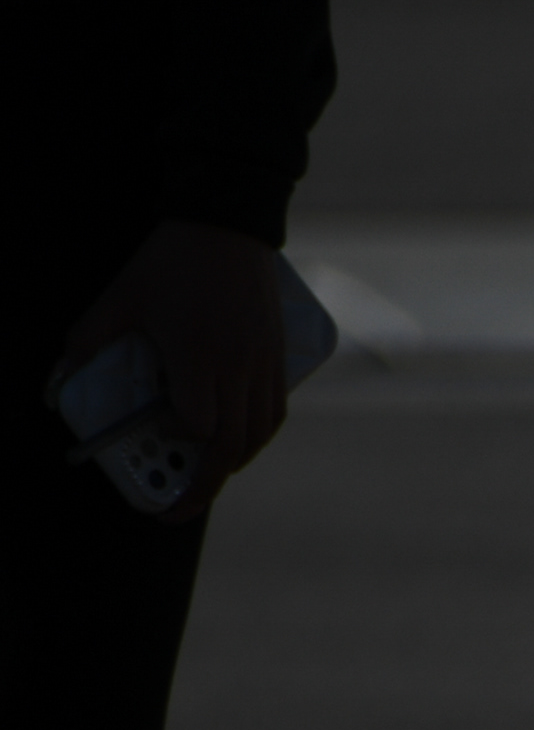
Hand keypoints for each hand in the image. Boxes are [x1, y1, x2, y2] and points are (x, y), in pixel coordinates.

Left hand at [54, 222, 292, 519]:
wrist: (228, 224)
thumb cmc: (171, 260)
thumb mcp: (119, 297)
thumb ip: (88, 340)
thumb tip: (58, 382)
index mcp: (199, 355)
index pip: (196, 423)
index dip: (178, 439)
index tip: (160, 435)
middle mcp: (238, 367)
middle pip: (231, 445)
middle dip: (206, 483)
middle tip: (181, 505)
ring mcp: (264, 365)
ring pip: (258, 435)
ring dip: (235, 463)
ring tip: (210, 476)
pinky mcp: (280, 358)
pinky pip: (274, 413)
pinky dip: (256, 437)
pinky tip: (238, 440)